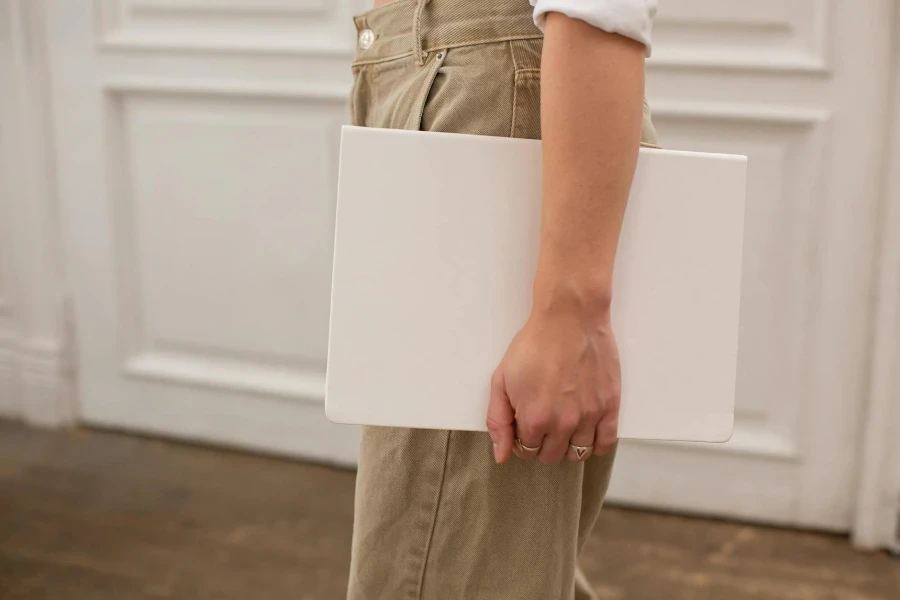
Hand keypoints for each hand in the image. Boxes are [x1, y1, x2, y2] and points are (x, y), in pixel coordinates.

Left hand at [486, 308, 620, 463]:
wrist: (569, 318)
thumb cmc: (534, 344)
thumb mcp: (501, 379)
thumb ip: (498, 420)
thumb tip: (502, 455)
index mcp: (534, 419)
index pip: (526, 450)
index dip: (521, 438)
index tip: (524, 422)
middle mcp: (563, 424)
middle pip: (551, 455)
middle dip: (542, 443)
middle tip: (542, 420)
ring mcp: (590, 417)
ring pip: (577, 454)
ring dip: (567, 445)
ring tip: (562, 424)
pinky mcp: (610, 406)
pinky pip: (606, 444)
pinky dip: (595, 444)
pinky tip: (586, 432)